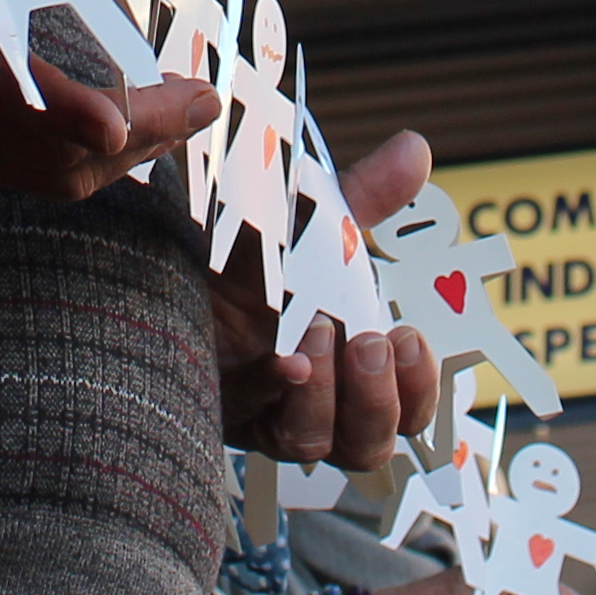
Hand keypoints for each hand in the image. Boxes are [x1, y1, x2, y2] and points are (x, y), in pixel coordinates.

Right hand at [0, 49, 215, 204]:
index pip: (3, 89)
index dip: (64, 112)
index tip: (116, 122)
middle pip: (53, 152)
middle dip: (141, 131)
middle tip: (204, 100)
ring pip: (52, 176)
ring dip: (127, 150)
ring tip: (181, 113)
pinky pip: (37, 178)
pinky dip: (93, 156)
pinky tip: (131, 132)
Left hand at [216, 127, 441, 466]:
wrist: (175, 262)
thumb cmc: (255, 262)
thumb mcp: (315, 230)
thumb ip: (366, 198)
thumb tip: (415, 149)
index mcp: (354, 375)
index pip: (408, 412)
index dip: (419, 388)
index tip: (410, 338)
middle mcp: (317, 409)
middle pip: (367, 445)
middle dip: (377, 399)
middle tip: (368, 345)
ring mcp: (266, 414)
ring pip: (312, 443)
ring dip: (325, 395)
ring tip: (318, 335)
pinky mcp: (221, 407)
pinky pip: (250, 414)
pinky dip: (270, 388)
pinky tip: (281, 361)